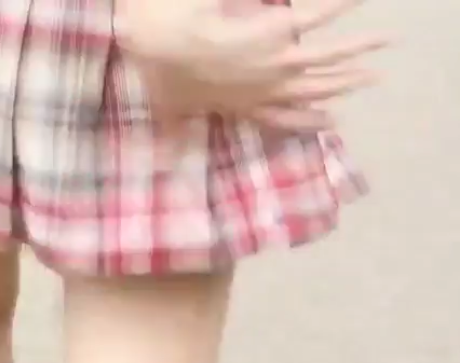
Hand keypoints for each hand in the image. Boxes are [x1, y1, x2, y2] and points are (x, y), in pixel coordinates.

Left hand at [116, 0, 387, 130]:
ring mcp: (277, 62)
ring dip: (359, 47)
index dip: (310, 119)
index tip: (334, 120)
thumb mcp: (169, 112)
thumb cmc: (162, 77)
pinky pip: (316, 17)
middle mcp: (268, 87)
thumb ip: (172, 138)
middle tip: (372, 77)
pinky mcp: (278, 32)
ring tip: (386, 40)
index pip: (283, 116)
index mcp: (243, 104)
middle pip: (316, 86)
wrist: (165, 47)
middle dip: (346, 82)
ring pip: (328, 56)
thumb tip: (162, 161)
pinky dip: (340, 6)